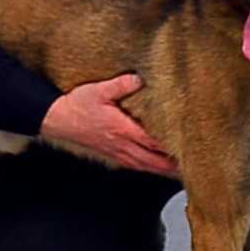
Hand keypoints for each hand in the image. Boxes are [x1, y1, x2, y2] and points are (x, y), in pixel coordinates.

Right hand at [39, 73, 177, 175]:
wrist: (57, 119)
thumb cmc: (78, 105)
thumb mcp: (99, 90)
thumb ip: (121, 84)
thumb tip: (140, 79)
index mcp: (122, 129)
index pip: (153, 141)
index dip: (171, 146)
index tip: (188, 147)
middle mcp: (122, 145)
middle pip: (153, 160)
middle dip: (172, 166)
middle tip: (192, 168)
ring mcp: (116, 152)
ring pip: (145, 166)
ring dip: (162, 169)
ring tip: (179, 172)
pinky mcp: (111, 154)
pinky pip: (134, 165)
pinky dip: (148, 168)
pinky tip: (154, 167)